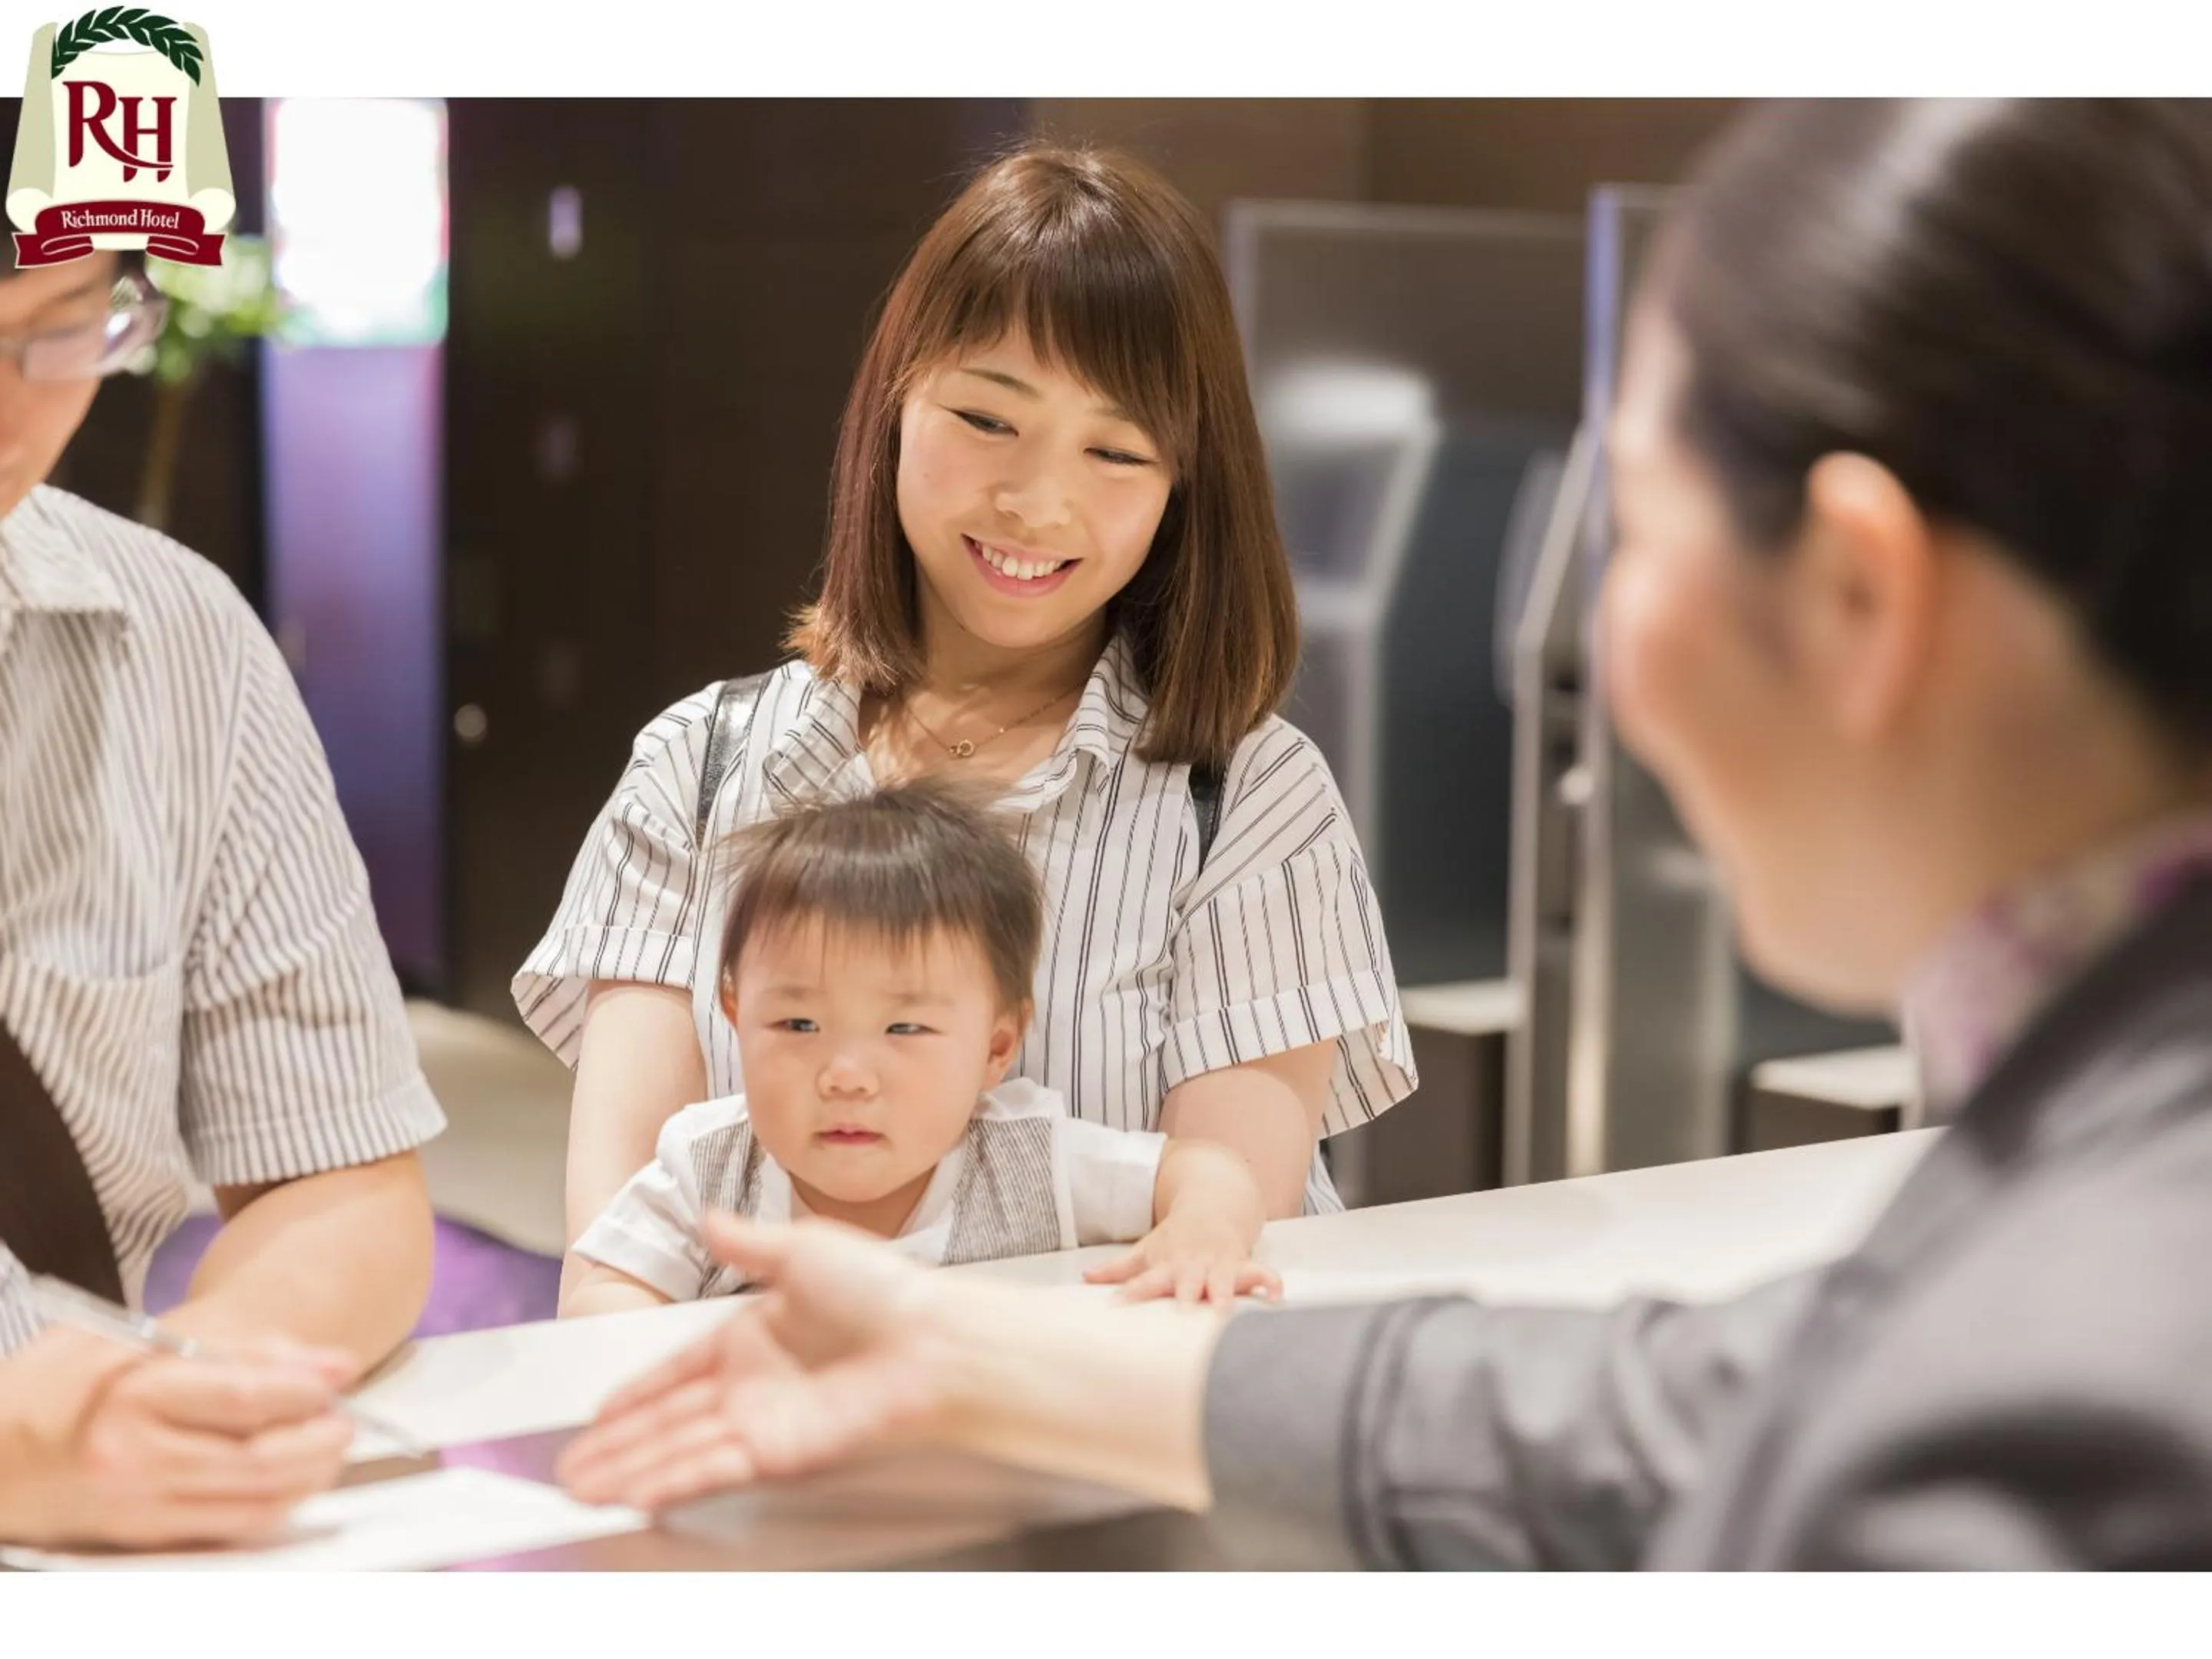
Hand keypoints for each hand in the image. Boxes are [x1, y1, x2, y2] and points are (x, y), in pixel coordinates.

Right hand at [0, 1327, 356, 1549]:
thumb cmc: (58, 1384)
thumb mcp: (132, 1339)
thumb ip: (230, 1348)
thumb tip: (321, 1364)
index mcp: (131, 1397)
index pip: (241, 1397)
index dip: (304, 1386)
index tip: (342, 1372)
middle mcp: (136, 1458)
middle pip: (258, 1459)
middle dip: (319, 1438)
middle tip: (346, 1416)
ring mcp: (140, 1505)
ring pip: (255, 1501)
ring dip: (308, 1474)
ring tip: (330, 1443)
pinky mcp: (144, 1535)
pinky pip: (230, 1528)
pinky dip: (276, 1503)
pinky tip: (294, 1478)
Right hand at [558, 1214, 949, 1512]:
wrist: (932, 1337)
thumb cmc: (884, 1289)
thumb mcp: (805, 1249)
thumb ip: (749, 1243)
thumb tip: (707, 1214)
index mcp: (754, 1336)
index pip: (677, 1371)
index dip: (636, 1393)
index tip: (597, 1412)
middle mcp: (753, 1384)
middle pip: (669, 1420)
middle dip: (617, 1446)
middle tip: (569, 1466)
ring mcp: (764, 1421)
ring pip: (681, 1449)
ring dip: (630, 1470)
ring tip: (582, 1489)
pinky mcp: (780, 1451)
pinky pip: (712, 1468)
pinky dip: (671, 1480)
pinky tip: (636, 1493)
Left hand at [1083, 1214, 1281, 1305]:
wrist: (1214, 1204)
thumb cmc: (1177, 1238)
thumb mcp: (1147, 1250)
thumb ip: (1119, 1269)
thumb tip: (1085, 1278)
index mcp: (1168, 1264)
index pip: (1147, 1279)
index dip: (1134, 1290)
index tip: (1119, 1304)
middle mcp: (1194, 1264)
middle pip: (1188, 1280)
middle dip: (1187, 1294)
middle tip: (1184, 1311)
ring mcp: (1220, 1263)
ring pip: (1223, 1279)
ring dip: (1224, 1293)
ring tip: (1224, 1312)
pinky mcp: (1244, 1263)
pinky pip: (1261, 1272)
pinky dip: (1270, 1283)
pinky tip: (1275, 1298)